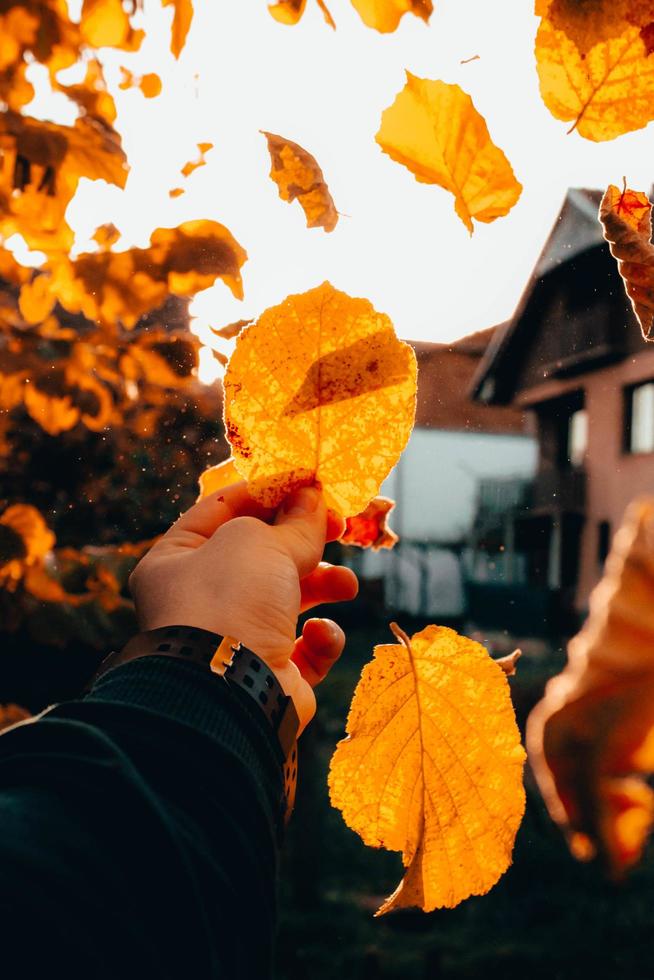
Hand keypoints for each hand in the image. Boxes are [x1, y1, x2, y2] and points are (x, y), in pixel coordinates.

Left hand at [129, 482, 358, 730]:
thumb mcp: (261, 541)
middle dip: (304, 540)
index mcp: (177, 559)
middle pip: (261, 555)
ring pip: (287, 600)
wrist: (229, 693)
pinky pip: (300, 650)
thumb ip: (295, 520)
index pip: (223, 509)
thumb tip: (313, 497)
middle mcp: (198, 600)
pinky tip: (318, 636)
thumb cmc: (230, 601)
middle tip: (339, 524)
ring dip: (322, 586)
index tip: (310, 482)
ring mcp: (232, 640)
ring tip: (345, 585)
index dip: (269, 491)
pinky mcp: (266, 676)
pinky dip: (317, 641)